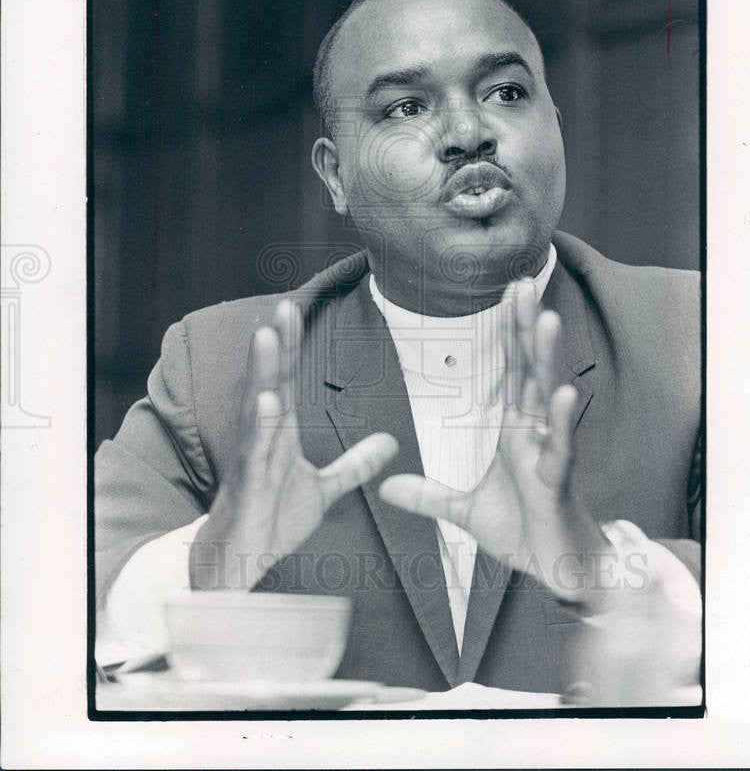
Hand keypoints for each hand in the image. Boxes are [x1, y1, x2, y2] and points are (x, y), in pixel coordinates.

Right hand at [190, 299, 397, 590]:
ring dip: (263, 373)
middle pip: (271, 383)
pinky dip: (261, 426)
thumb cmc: (270, 520)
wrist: (238, 564)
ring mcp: (253, 462)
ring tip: (267, 337)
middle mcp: (263, 440)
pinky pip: (254, 453)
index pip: (287, 382)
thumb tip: (390, 441)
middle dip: (277, 346)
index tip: (293, 308)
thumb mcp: (323, 490)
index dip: (292, 347)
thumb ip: (354, 464)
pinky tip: (267, 400)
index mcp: (279, 435)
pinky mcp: (248, 488)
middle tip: (283, 307)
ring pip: (257, 409)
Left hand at [379, 279, 608, 604]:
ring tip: (545, 319)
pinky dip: (561, 421)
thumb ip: (428, 495)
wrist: (556, 568)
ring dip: (547, 359)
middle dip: (524, 327)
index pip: (509, 372)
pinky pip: (561, 446)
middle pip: (527, 370)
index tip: (505, 293)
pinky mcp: (558, 480)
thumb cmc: (523, 530)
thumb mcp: (464, 510)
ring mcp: (548, 452)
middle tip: (522, 284)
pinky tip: (564, 395)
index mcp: (513, 430)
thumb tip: (386, 486)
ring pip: (547, 396)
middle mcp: (532, 432)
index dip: (506, 334)